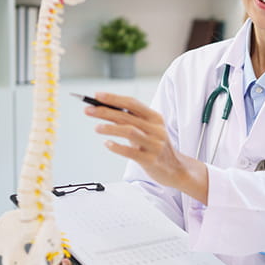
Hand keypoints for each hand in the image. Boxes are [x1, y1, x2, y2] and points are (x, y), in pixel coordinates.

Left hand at [85, 93, 208, 202]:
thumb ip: (130, 120)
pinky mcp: (150, 160)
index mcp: (155, 118)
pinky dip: (117, 147)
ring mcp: (154, 145)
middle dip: (105, 112)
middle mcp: (156, 129)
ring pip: (129, 131)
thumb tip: (105, 110)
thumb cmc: (156, 147)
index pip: (132, 104)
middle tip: (88, 110)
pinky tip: (107, 144)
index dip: (114, 98)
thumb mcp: (147, 130)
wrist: (176, 169)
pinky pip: (131, 152)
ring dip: (110, 128)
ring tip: (96, 128)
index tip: (97, 96)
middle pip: (127, 116)